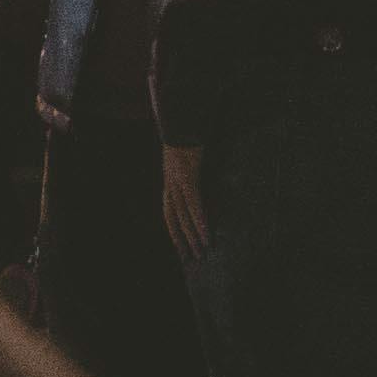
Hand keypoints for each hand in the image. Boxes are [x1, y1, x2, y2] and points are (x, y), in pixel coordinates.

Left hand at [159, 141, 211, 263]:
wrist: (183, 117)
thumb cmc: (187, 132)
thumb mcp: (187, 155)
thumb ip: (192, 168)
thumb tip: (200, 175)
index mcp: (169, 181)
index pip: (169, 213)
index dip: (174, 231)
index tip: (180, 247)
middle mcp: (170, 185)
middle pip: (174, 220)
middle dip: (182, 241)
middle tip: (191, 259)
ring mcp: (177, 182)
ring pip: (184, 217)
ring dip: (193, 236)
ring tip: (202, 252)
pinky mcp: (188, 178)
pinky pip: (195, 205)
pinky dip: (200, 221)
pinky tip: (207, 234)